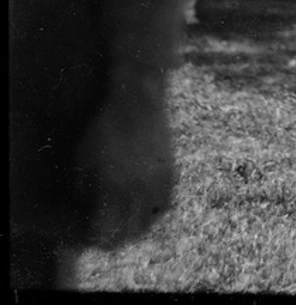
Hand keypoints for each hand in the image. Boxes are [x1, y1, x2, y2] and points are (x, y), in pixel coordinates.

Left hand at [73, 69, 173, 249]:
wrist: (137, 99)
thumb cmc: (104, 127)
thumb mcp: (82, 157)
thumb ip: (81, 189)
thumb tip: (84, 208)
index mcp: (112, 189)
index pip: (106, 233)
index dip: (97, 240)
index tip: (92, 237)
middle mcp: (137, 191)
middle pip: (129, 233)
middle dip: (117, 239)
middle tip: (109, 236)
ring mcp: (156, 182)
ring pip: (149, 222)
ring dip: (137, 228)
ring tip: (128, 226)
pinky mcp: (170, 171)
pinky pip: (165, 204)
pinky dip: (156, 212)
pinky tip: (147, 209)